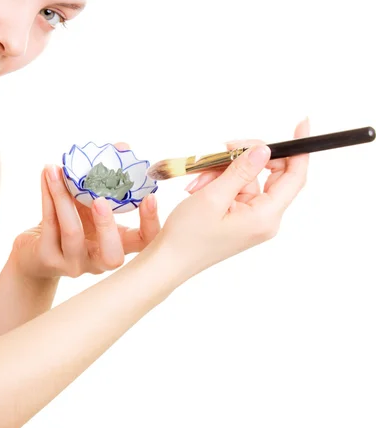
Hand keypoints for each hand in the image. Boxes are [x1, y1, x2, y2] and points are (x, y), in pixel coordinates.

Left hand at [12, 143, 160, 279]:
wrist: (36, 251)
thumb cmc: (72, 223)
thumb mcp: (90, 203)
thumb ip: (107, 180)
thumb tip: (122, 147)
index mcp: (118, 246)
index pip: (144, 243)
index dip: (150, 224)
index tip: (150, 197)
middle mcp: (98, 261)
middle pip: (112, 256)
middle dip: (107, 226)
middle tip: (100, 200)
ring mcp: (73, 263)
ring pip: (72, 232)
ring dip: (64, 197)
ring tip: (58, 170)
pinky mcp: (48, 258)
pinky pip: (50, 224)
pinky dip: (49, 196)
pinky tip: (48, 174)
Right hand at [154, 118, 309, 280]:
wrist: (168, 262)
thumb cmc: (187, 236)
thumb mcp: (213, 196)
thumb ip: (240, 171)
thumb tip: (263, 150)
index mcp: (264, 217)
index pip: (294, 176)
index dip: (299, 149)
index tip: (301, 125)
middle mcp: (264, 220)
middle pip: (270, 174)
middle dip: (245, 158)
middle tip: (224, 147)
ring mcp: (252, 220)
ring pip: (248, 180)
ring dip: (223, 172)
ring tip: (198, 181)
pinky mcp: (240, 219)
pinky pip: (237, 190)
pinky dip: (219, 183)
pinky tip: (200, 188)